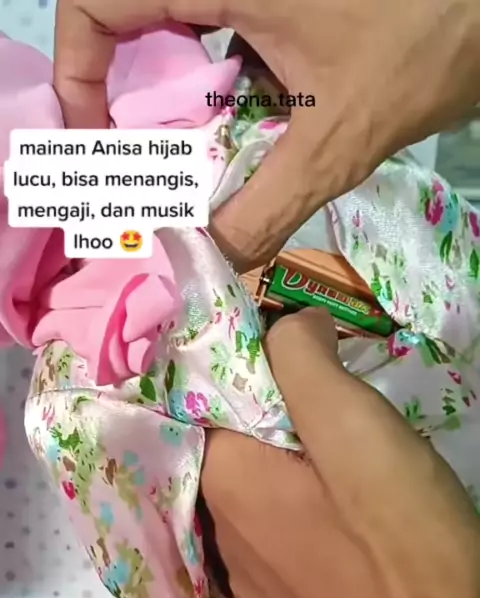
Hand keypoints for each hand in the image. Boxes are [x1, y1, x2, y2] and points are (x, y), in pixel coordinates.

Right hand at [54, 0, 479, 268]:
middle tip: (136, 165)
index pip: (99, 2)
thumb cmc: (424, 46)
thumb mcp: (337, 140)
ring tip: (180, 164)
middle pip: (130, 19)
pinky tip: (235, 136)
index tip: (97, 137)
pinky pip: (218, 32)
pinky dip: (211, 88)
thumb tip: (212, 262)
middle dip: (119, 95)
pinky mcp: (278, 0)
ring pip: (174, 29)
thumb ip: (265, 208)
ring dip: (167, 98)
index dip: (78, 71)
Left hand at [201, 308, 479, 597]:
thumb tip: (286, 326)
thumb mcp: (358, 429)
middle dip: (279, 421)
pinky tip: (344, 532)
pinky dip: (299, 524)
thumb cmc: (400, 541)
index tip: (305, 360)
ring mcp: (246, 583)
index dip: (255, 368)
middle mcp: (217, 532)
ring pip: (257, 500)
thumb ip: (306, 361)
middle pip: (235, 448)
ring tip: (350, 477)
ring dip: (293, 475)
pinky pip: (275, 547)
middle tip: (342, 417)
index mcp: (223, 479)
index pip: (213, 395)